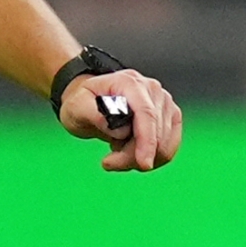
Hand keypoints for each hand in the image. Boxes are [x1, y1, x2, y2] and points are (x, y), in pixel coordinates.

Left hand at [59, 70, 181, 171]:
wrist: (91, 100)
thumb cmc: (83, 102)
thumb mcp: (76, 107)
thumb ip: (94, 115)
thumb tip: (120, 130)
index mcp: (129, 82)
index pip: (146, 114)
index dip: (147, 141)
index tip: (143, 164)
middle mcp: (152, 89)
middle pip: (155, 133)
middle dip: (132, 156)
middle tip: (108, 162)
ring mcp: (165, 103)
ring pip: (163, 145)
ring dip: (138, 158)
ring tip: (115, 151)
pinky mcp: (171, 117)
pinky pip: (168, 147)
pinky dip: (150, 157)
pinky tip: (128, 151)